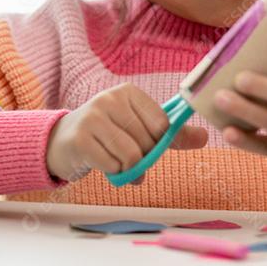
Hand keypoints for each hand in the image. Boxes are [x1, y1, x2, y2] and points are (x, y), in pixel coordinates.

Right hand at [45, 82, 207, 182]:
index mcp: (128, 92)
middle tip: (127, 157)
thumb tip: (205, 137)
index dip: (158, 142)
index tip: (145, 144)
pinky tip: (102, 164)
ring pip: (131, 155)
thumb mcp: (139, 129)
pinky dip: (112, 173)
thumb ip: (171, 135)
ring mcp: (93, 117)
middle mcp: (110, 99)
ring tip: (115, 161)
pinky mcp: (80, 139)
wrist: (61, 142)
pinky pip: (112, 165)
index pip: (161, 124)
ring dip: (127, 168)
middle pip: (146, 141)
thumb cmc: (107, 135)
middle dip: (142, 158)